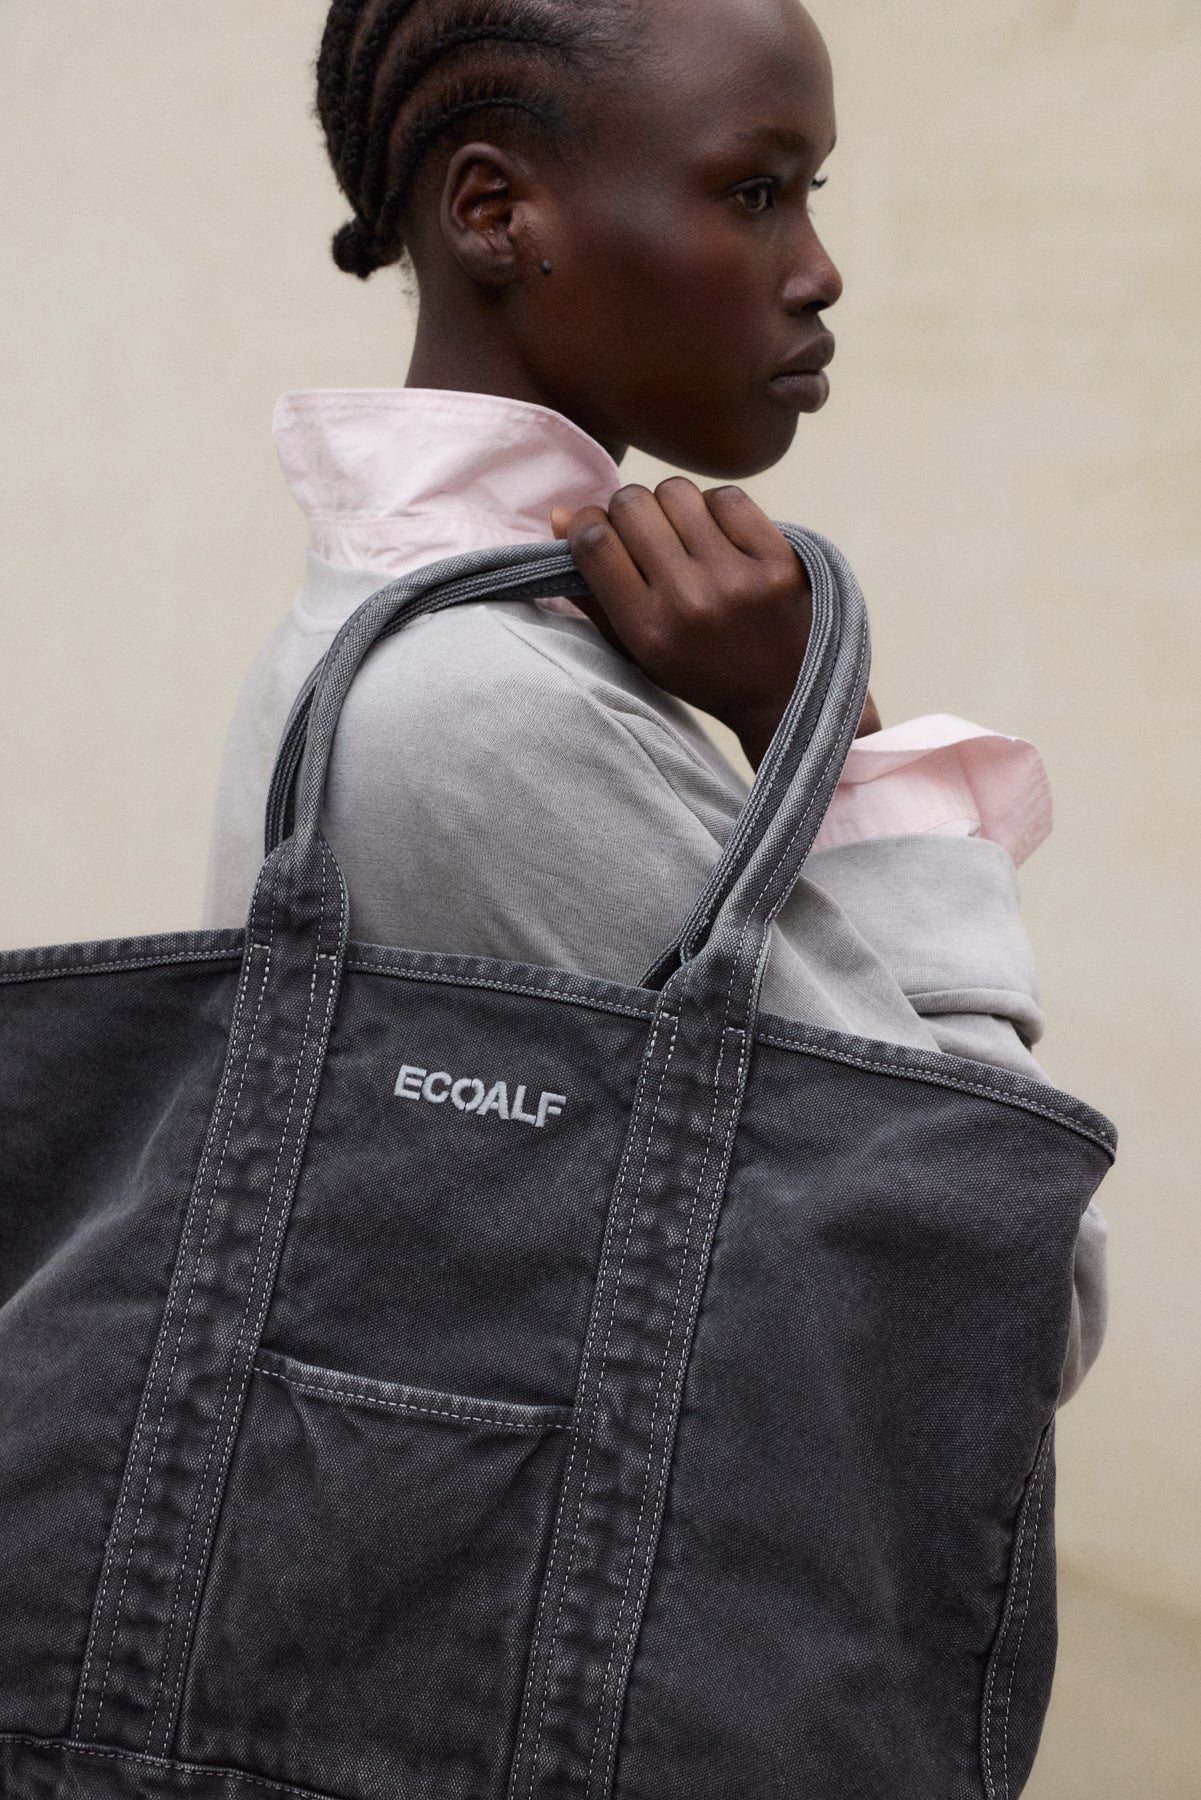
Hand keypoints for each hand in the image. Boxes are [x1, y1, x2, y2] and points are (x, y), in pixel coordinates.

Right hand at [551, 480, 877, 767]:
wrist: (783, 694)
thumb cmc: (699, 670)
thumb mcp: (636, 648)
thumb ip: (591, 589)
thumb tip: (558, 513)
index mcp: (647, 630)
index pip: (595, 542)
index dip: (587, 523)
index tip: (597, 531)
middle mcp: (689, 603)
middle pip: (632, 505)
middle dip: (627, 510)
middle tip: (643, 532)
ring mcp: (737, 580)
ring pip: (678, 493)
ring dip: (672, 506)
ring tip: (683, 535)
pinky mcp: (777, 562)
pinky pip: (727, 497)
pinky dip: (716, 508)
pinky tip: (720, 535)